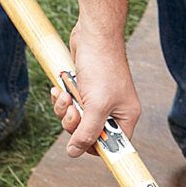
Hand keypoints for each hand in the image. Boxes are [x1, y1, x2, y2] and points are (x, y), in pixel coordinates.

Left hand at [51, 27, 140, 155]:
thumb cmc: (101, 67)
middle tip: (73, 110)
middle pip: (89, 134)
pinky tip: (60, 89)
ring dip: (65, 110)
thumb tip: (75, 152)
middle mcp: (114, 110)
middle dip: (74, 124)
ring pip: (75, 120)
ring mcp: (98, 100)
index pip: (112, 145)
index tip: (80, 142)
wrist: (93, 35)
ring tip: (66, 95)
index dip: (95, 147)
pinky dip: (62, 99)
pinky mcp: (84, 90)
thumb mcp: (95, 105)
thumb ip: (86, 132)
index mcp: (125, 117)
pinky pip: (70, 105)